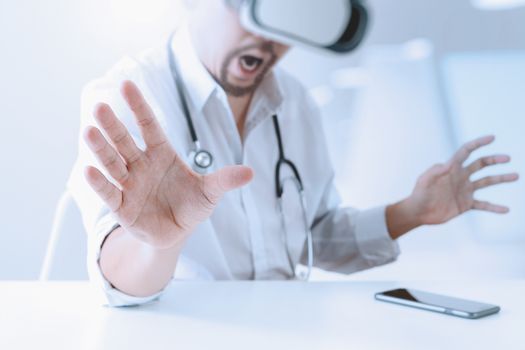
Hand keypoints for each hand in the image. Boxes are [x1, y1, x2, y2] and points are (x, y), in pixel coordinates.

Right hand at [84, 81, 252, 248]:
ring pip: (112, 163)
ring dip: (101, 148)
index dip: (139, 106)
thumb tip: (251, 173)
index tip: (127, 85)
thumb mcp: (210, 193)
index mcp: (161, 154)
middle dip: (113, 125)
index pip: (149, 125)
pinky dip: (100, 183)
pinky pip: (110, 192)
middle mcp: (141, 165)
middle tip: (100, 106)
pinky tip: (89, 170)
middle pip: (125, 141)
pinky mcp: (122, 207)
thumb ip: (225, 180)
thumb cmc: (191, 205)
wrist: (176, 232)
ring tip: (89, 131)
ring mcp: (129, 184)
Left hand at [407, 135, 518, 225]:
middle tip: (507, 158)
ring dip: (501, 178)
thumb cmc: (419, 193)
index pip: (466, 151)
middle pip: (481, 164)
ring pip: (487, 182)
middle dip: (494, 160)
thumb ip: (435, 171)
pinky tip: (506, 209)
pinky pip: (484, 205)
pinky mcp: (466, 204)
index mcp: (451, 168)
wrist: (419, 212)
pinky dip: (495, 207)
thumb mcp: (425, 180)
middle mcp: (461, 177)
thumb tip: (447, 164)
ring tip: (516, 176)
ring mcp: (465, 190)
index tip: (492, 138)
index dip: (478, 143)